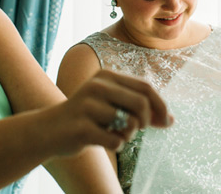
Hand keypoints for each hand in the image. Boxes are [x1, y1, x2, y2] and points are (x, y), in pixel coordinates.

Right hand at [46, 70, 172, 154]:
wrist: (48, 130)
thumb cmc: (87, 117)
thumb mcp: (112, 106)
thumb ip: (140, 110)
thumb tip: (171, 120)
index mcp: (106, 76)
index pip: (145, 87)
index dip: (161, 105)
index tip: (168, 120)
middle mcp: (97, 86)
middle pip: (141, 104)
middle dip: (146, 122)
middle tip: (138, 130)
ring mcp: (87, 106)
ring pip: (129, 123)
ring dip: (129, 135)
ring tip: (118, 134)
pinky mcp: (81, 128)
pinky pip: (115, 140)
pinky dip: (117, 144)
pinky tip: (105, 140)